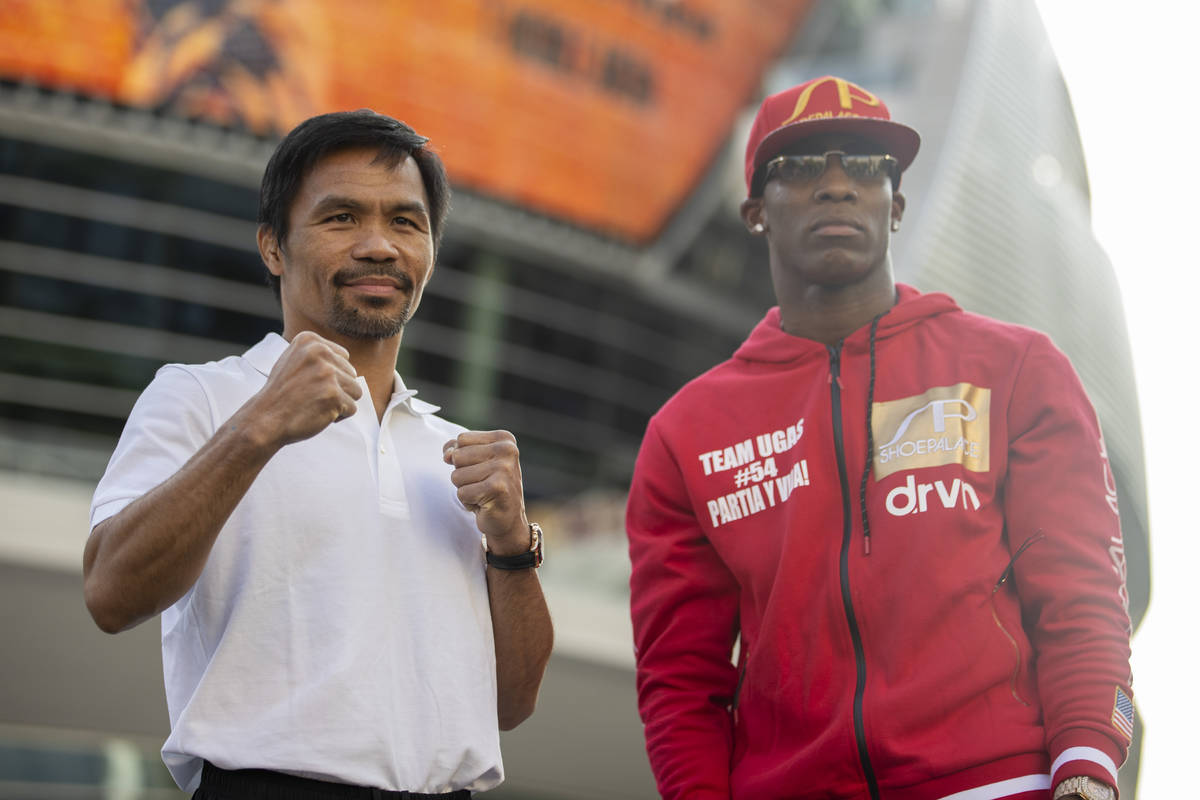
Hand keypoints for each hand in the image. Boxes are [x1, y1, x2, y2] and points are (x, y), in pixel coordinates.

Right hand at [243, 331, 362, 446]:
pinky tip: (317, 413)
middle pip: (352, 373)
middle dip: (337, 389)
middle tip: (310, 396)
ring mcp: (327, 373)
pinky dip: (338, 416)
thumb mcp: (294, 360)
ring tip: (315, 404)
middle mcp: (320, 352)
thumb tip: (346, 358)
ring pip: (355, 390)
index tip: (309, 382)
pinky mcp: (334, 395)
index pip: (343, 357)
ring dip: (339, 402)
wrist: (265, 419)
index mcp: (310, 340)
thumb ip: (317, 355)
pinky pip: (352, 408)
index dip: (331, 375)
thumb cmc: (281, 394)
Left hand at [443, 430, 527, 553]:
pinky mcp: (497, 488)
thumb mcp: (475, 461)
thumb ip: (457, 449)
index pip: (462, 439)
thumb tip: (447, 455)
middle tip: (482, 484)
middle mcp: (507, 450)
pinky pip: (462, 493)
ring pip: (457, 475)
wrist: (508, 519)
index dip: (463, 457)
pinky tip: (484, 503)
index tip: (482, 469)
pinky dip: (468, 502)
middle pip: (458, 456)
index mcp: (504, 438)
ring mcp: (504, 468)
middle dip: (463, 474)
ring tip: (483, 493)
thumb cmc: (489, 487)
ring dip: (465, 489)